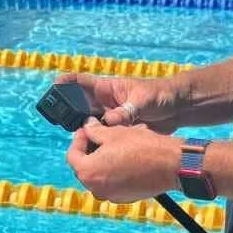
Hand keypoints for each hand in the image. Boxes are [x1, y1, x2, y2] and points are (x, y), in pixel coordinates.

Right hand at [53, 71, 184, 132]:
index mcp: (108, 88)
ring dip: (82, 131)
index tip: (54, 86)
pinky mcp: (118, 131)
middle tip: (59, 120)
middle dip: (68, 112)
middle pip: (79, 106)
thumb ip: (127, 110)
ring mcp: (110, 117)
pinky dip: (97, 142)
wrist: (177, 109)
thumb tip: (109, 121)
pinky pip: (102, 137)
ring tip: (76, 139)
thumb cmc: (161, 95)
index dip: (66, 82)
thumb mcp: (144, 100)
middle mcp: (105, 103)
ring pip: (88, 124)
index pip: (82, 82)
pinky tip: (93, 150)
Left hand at [66, 119, 183, 203]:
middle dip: (89, 150)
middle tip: (97, 135)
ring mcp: (111, 196)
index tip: (85, 129)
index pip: (72, 155)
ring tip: (112, 146)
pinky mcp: (125, 197)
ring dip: (101, 161)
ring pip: (98, 176)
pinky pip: (112, 183)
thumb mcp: (114, 133)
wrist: (170, 165)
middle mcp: (96, 188)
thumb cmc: (142, 147)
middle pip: (84, 167)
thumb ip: (94, 131)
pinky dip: (113, 171)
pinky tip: (124, 159)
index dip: (78, 139)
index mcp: (88, 172)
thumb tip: (87, 126)